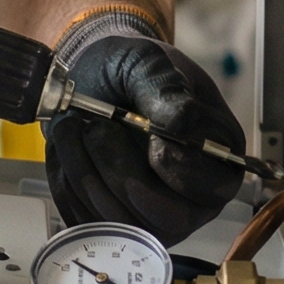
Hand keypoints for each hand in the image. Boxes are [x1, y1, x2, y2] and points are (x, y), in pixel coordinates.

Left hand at [44, 23, 243, 246]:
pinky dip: (68, 182)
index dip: (181, 169)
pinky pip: (88, 220)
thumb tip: (181, 122)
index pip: (213, 189)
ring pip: (122, 221)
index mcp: (217, 157)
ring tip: (71, 125)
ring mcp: (149, 215)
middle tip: (96, 127)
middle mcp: (189, 198)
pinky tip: (67, 147)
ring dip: (86, 171)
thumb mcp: (146, 62)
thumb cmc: (128, 70)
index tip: (151, 138)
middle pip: (167, 219)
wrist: (88, 76)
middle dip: (123, 173)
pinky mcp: (110, 220)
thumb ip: (164, 87)